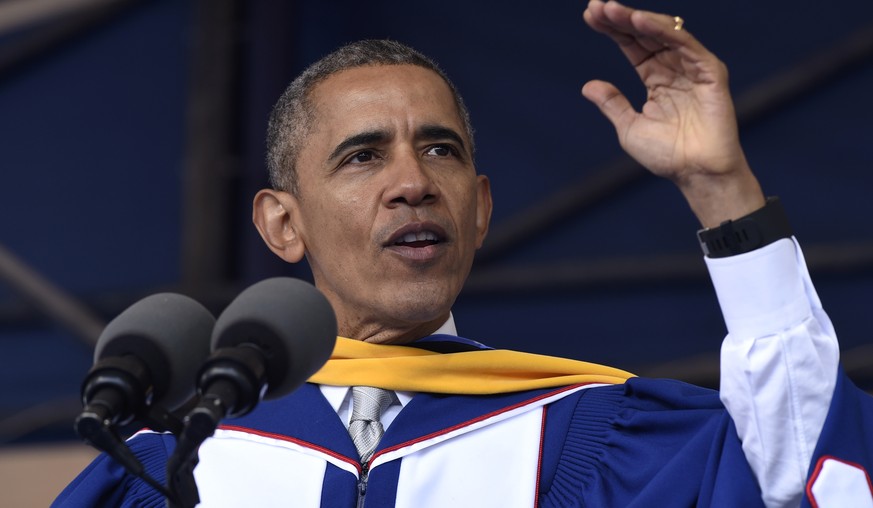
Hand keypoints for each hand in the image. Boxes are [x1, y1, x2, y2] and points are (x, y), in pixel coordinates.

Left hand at [581, 0, 764, 226]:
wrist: (695, 174)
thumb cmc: (668, 156)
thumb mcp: (630, 128)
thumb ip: (612, 104)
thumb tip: (588, 86)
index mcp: (656, 79)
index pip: (632, 45)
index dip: (612, 30)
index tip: (589, 15)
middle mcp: (674, 68)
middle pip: (644, 34)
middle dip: (620, 18)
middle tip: (596, 6)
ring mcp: (693, 68)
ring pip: (664, 33)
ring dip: (637, 19)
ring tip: (613, 10)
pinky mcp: (710, 72)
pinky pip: (686, 44)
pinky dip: (664, 31)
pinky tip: (640, 21)